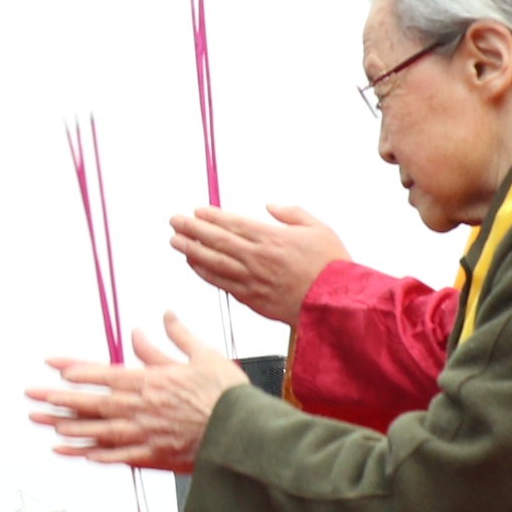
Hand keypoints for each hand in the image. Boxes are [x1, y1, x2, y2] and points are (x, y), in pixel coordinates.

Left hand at [28, 313, 242, 473]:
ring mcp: (142, 435)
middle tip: (31, 395)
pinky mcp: (151, 457)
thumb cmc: (226, 395)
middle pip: (89, 402)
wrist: (242, 436)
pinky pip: (114, 456)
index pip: (102, 372)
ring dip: (66, 425)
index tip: (52, 365)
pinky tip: (74, 452)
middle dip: (57, 398)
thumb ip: (178, 336)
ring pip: (95, 430)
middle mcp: (139, 408)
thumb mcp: (203, 355)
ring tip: (42, 422)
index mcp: (149, 381)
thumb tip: (163, 316)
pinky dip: (91, 454)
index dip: (75, 368)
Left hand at [166, 204, 347, 325]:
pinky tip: (194, 265)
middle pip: (216, 241)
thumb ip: (291, 213)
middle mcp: (257, 258)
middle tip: (175, 221)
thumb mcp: (318, 228)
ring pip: (213, 263)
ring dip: (191, 250)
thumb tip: (269, 206)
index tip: (196, 211)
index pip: (232, 224)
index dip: (211, 216)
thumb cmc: (331, 267)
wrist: (336, 304)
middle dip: (192, 229)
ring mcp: (252, 280)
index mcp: (272, 238)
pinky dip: (204, 273)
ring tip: (175, 241)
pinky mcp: (252, 299)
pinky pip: (221, 283)